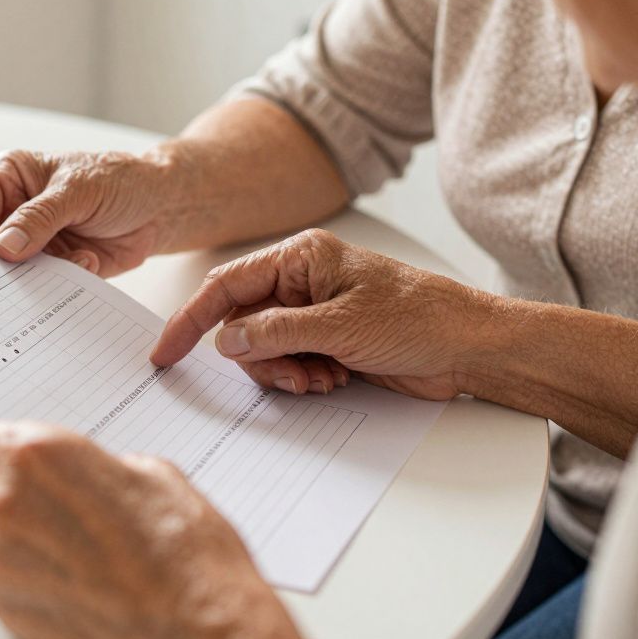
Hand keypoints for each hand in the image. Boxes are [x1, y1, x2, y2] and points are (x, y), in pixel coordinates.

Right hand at [0, 149, 178, 276]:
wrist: (162, 207)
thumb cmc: (119, 180)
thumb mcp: (78, 190)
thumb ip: (39, 218)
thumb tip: (3, 247)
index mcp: (10, 178)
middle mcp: (16, 211)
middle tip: (2, 281)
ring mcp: (34, 242)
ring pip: (16, 271)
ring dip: (34, 278)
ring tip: (58, 268)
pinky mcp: (55, 267)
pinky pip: (46, 285)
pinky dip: (62, 282)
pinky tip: (87, 262)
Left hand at [0, 421, 312, 638]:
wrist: (198, 632)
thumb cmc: (184, 556)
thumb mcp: (151, 473)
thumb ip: (96, 466)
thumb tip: (87, 475)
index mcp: (37, 456)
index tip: (2, 458)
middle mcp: (8, 505)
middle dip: (16, 498)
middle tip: (66, 512)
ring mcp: (3, 563)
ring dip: (28, 541)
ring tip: (87, 555)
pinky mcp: (9, 609)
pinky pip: (9, 583)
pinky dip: (35, 581)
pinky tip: (83, 583)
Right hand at [150, 229, 496, 400]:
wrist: (470, 347)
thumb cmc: (420, 317)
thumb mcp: (340, 326)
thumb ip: (276, 332)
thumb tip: (227, 340)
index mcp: (300, 258)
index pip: (226, 286)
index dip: (191, 320)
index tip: (166, 352)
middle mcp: (302, 282)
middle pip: (242, 325)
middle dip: (258, 358)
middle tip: (291, 376)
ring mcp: (314, 314)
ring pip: (264, 350)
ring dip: (283, 373)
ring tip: (321, 379)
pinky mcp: (328, 342)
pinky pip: (289, 364)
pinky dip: (301, 379)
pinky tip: (333, 380)